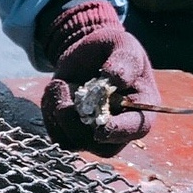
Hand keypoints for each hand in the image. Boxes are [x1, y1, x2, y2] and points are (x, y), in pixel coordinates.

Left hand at [40, 0, 156, 153]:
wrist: (87, 53)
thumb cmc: (112, 49)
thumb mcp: (123, 45)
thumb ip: (124, 60)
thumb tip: (116, 79)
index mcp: (142, 108)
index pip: (137, 129)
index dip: (120, 131)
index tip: (101, 127)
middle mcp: (120, 126)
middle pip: (104, 148)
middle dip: (80, 128)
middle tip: (66, 102)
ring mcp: (95, 133)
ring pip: (76, 143)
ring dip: (61, 116)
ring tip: (60, 84)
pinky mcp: (72, 131)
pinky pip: (57, 134)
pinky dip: (50, 113)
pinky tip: (56, 90)